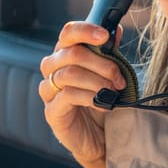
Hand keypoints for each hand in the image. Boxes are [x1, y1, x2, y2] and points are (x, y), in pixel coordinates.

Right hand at [39, 21, 125, 167]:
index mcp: (65, 53)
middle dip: (101, 63)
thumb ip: (109, 52)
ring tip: (114, 91)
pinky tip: (103, 103)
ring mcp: (48, 90)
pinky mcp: (51, 111)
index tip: (105, 35)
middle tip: (119, 76)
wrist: (100, 138)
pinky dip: (90, 97)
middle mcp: (52, 68)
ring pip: (69, 74)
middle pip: (71, 53)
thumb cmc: (102, 101)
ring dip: (97, 81)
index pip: (68, 32)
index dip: (86, 30)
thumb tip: (114, 29)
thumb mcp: (108, 74)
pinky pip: (68, 95)